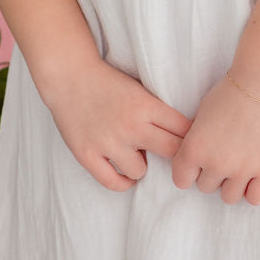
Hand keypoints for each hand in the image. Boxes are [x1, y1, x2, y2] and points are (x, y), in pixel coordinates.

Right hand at [43, 56, 191, 192]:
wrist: (69, 76)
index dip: (191, 137)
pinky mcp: (88, 155)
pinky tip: (126, 174)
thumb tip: (182, 134)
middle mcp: (130, 126)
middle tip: (170, 155)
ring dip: (141, 165)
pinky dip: (123, 182)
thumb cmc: (106, 81)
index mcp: (145, 106)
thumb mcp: (139, 89)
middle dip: (175, 154)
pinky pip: (112, 182)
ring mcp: (108, 142)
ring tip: (136, 155)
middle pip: (171, 151)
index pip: (183, 129)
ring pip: (140, 171)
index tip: (191, 142)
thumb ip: (157, 110)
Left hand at [171, 74, 259, 205]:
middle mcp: (215, 164)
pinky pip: (254, 199)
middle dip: (212, 174)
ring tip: (240, 165)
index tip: (198, 164)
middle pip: (206, 188)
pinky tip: (255, 175)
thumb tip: (195, 161)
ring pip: (229, 197)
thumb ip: (195, 142)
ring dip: (232, 184)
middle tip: (224, 155)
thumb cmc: (229, 93)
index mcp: (193, 149)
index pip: (181, 181)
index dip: (189, 172)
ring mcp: (241, 170)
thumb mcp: (200, 116)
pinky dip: (253, 190)